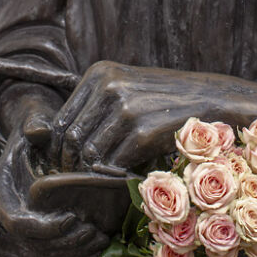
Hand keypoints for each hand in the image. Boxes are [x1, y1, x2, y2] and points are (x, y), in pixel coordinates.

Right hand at [0, 89, 107, 256]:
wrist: (39, 131)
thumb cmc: (36, 124)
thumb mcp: (33, 119)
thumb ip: (34, 124)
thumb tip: (40, 131)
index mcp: (2, 187)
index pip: (15, 222)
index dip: (42, 228)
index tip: (71, 219)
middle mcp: (11, 207)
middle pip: (32, 243)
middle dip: (63, 242)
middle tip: (91, 231)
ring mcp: (28, 216)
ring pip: (45, 250)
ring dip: (73, 249)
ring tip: (100, 236)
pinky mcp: (44, 221)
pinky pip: (57, 246)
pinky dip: (78, 247)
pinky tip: (100, 236)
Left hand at [51, 61, 217, 173]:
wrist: (210, 98)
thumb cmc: (164, 99)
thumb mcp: (125, 89)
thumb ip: (92, 108)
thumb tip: (46, 140)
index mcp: (98, 74)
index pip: (60, 121)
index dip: (59, 151)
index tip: (68, 168)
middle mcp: (108, 86)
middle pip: (71, 140)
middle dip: (72, 166)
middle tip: (82, 182)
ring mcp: (125, 108)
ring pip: (89, 155)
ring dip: (93, 175)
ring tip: (104, 181)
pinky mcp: (142, 131)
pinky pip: (113, 164)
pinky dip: (114, 177)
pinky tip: (124, 178)